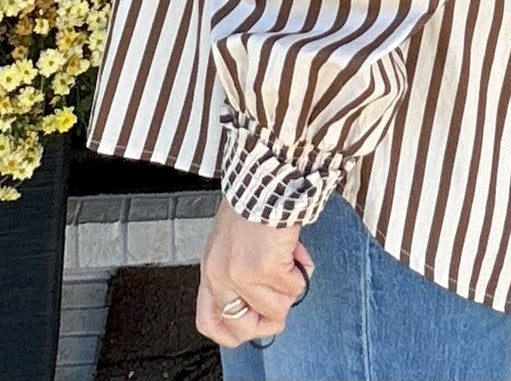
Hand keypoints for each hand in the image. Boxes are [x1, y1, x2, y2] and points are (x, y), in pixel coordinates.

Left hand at [196, 196, 314, 349]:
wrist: (266, 178)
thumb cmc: (253, 203)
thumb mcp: (232, 243)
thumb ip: (238, 274)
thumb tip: (264, 304)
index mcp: (210, 268)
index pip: (208, 323)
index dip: (234, 331)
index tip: (255, 322)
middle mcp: (220, 276)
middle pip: (242, 329)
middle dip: (270, 318)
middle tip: (282, 296)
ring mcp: (240, 275)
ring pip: (276, 310)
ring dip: (290, 286)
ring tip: (290, 258)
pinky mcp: (265, 268)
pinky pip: (294, 288)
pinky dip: (301, 270)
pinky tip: (296, 250)